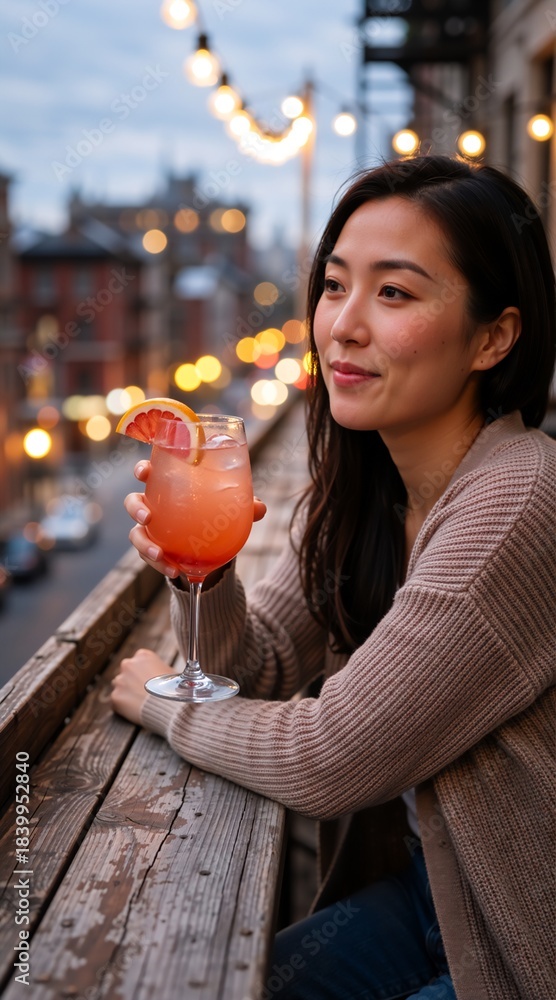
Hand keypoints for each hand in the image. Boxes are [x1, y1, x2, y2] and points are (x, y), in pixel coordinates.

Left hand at [111, 647, 173, 724]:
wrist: (168, 706)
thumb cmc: (174, 690)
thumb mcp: (171, 672)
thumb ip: (159, 670)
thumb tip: (161, 676)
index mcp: (143, 656)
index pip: (139, 661)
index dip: (144, 672)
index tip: (149, 681)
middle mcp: (128, 664)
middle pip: (126, 672)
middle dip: (132, 681)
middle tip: (143, 692)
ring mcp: (120, 681)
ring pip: (119, 686)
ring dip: (127, 692)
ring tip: (140, 702)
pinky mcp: (115, 697)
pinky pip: (117, 701)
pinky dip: (124, 706)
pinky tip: (136, 710)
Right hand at [124, 460, 266, 579]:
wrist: (209, 549)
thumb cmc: (213, 516)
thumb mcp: (229, 510)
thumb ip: (243, 506)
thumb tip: (260, 508)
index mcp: (168, 487)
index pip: (149, 473)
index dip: (142, 470)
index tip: (145, 472)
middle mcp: (154, 506)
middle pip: (133, 502)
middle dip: (136, 508)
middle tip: (147, 517)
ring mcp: (152, 530)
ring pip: (136, 534)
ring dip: (144, 544)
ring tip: (159, 553)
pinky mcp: (154, 551)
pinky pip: (150, 558)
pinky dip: (160, 565)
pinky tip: (174, 570)